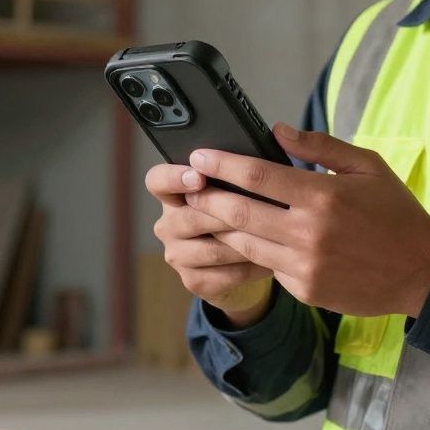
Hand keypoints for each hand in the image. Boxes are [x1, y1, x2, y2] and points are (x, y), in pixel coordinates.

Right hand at [145, 163, 274, 324]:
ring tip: (271, 236)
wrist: (238, 259)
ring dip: (242, 244)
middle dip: (223, 214)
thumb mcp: (234, 187)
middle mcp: (168, 225)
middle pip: (188, 218)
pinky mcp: (192, 281)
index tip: (198, 176)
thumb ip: (236, 170)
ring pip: (210, 250)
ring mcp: (177, 255)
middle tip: (253, 209)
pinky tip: (270, 261)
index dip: (174, 178)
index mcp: (172, 194)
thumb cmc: (237, 210)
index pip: (157, 181)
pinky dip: (250, 268)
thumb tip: (264, 149)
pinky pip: (224, 275)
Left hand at [182, 124, 429, 317]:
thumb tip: (278, 131)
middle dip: (207, 198)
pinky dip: (255, 253)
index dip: (222, 164)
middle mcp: (309, 233)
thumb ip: (321, 146)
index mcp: (323, 196)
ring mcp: (305, 266)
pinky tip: (246, 240)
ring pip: (245, 245)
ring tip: (206, 211)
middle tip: (188, 185)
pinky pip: (268, 268)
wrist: (423, 271)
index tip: (199, 155)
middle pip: (239, 213)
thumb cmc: (395, 213)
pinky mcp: (306, 291)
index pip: (257, 176)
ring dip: (221, 228)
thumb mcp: (368, 166)